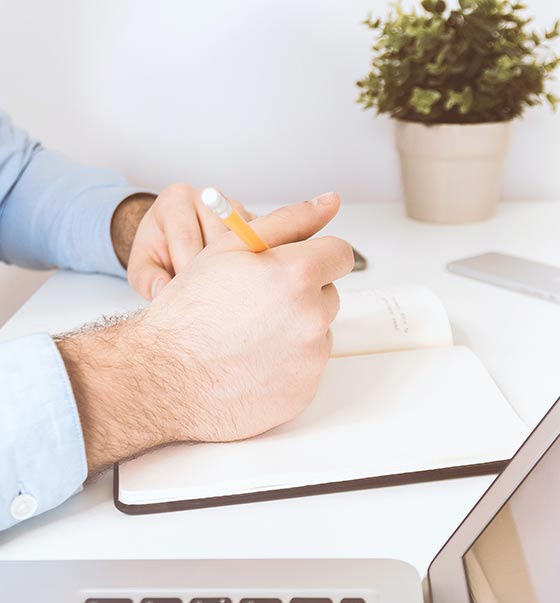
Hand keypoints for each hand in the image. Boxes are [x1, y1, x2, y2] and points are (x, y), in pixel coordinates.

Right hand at [58, 192, 352, 471]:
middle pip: (329, 294)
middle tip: (257, 304)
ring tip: (250, 335)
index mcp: (297, 274)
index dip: (316, 257)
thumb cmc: (190, 311)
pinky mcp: (306, 389)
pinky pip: (309, 366)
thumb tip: (329, 202)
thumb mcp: (230, 247)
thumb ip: (288, 221)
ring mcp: (311, 357)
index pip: (340, 254)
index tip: (296, 266)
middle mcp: (312, 316)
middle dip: (302, 294)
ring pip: (319, 331)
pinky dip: (289, 363)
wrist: (165, 377)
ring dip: (295, 329)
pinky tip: (253, 362)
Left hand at [113, 183, 254, 300]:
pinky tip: (243, 283)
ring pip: (244, 244)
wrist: (176, 239)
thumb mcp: (141, 267)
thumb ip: (147, 279)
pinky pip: (262, 245)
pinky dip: (255, 266)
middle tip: (209, 300)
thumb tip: (163, 291)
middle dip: (214, 273)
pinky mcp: (256, 221)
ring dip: (237, 271)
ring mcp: (236, 207)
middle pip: (219, 240)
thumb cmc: (159, 252)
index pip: (187, 237)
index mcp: (175, 199)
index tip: (188, 298)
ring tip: (226, 292)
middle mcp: (208, 196)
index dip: (188, 272)